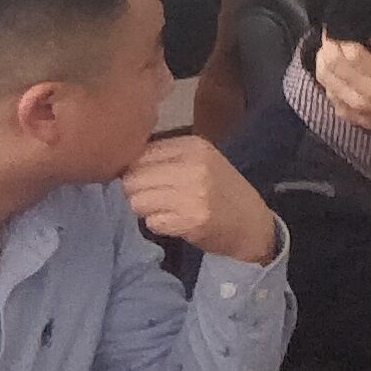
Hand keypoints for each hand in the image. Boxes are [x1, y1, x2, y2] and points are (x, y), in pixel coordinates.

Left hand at [123, 135, 279, 262]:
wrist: (253, 223)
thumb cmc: (221, 190)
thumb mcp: (201, 161)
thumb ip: (166, 157)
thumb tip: (117, 162)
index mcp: (194, 146)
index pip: (139, 153)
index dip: (134, 169)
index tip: (145, 180)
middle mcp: (194, 166)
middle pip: (132, 178)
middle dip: (135, 191)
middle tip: (153, 198)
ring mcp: (194, 193)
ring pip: (136, 201)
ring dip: (144, 209)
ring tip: (164, 209)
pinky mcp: (192, 220)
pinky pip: (151, 222)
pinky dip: (158, 224)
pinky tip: (176, 222)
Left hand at [312, 37, 370, 142]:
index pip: (351, 54)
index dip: (339, 37)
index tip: (336, 24)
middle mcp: (370, 94)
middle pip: (335, 67)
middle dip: (328, 48)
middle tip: (330, 35)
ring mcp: (363, 109)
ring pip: (330, 84)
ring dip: (324, 66)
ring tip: (327, 52)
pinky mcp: (362, 119)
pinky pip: (335, 102)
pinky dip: (330, 87)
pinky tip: (332, 78)